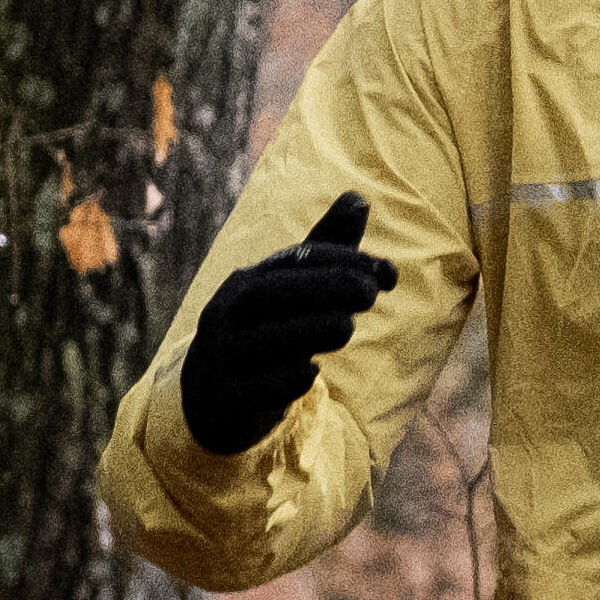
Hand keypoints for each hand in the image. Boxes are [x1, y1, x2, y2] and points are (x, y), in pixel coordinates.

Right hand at [178, 192, 391, 455]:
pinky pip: (253, 389)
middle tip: (371, 292)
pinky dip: (282, 381)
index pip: (292, 262)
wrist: (212, 400)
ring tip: (347, 326)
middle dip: (321, 288)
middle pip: (269, 294)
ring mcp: (222, 358)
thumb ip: (323, 251)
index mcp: (247, 284)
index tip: (387, 271)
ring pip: (261, 340)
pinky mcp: (226, 400)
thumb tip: (358, 199)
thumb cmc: (263, 334)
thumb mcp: (289, 294)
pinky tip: (311, 374)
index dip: (340, 259)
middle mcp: (228, 316)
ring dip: (308, 330)